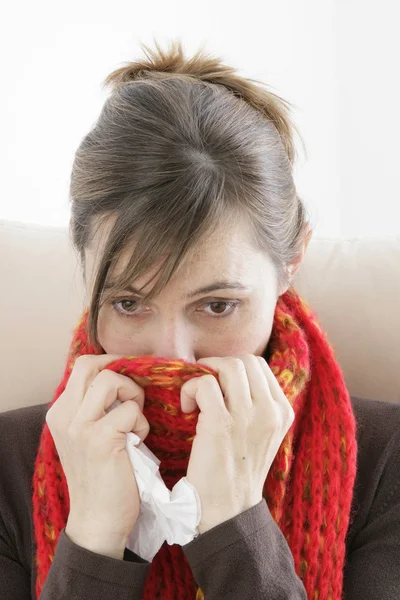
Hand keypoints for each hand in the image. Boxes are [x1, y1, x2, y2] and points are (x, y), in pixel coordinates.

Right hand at [45, 354, 149, 558]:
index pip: (83, 366)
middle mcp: (64, 415)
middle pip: (92, 365)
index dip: (110, 365)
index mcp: (60, 412)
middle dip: (121, 374)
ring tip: (134, 421)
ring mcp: (80, 426)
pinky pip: (130, 410)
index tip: (129, 380)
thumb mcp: (88, 436)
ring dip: (132, 396)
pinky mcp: (100, 439)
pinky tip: (137, 443)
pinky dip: (141, 423)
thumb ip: (95, 407)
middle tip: (133, 396)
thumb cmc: (101, 476)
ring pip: (111, 379)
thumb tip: (122, 377)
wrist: (98, 520)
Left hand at [180, 355, 294, 533]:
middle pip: (245, 361)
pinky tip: (187, 408)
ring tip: (196, 397)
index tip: (220, 386)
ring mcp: (247, 416)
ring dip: (205, 374)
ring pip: (228, 366)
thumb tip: (233, 376)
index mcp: (282, 411)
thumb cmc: (239, 470)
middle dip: (219, 367)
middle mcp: (270, 410)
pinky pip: (205, 384)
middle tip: (205, 387)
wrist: (229, 510)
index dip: (234, 369)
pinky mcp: (221, 424)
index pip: (260, 366)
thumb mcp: (263, 435)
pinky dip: (190, 389)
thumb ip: (257, 405)